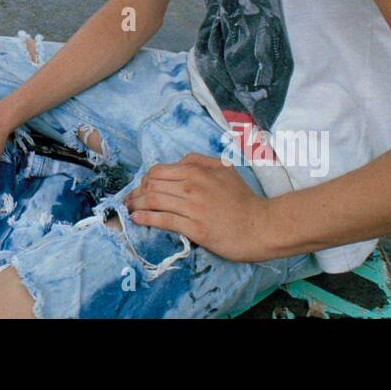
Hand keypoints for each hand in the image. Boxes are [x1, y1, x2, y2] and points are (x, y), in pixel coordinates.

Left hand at [124, 153, 274, 262]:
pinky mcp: (195, 228)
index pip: (158, 171)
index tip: (141, 188)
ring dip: (136, 205)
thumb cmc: (243, 198)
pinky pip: (163, 221)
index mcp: (197, 171)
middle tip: (130, 200)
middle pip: (152, 185)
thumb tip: (178, 162)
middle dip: (136, 192)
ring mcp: (193, 207)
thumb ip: (200, 161)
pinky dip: (146, 219)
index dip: (145, 179)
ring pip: (154, 201)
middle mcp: (192, 186)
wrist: (261, 225)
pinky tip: (137, 219)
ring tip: (129, 209)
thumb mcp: (224, 169)